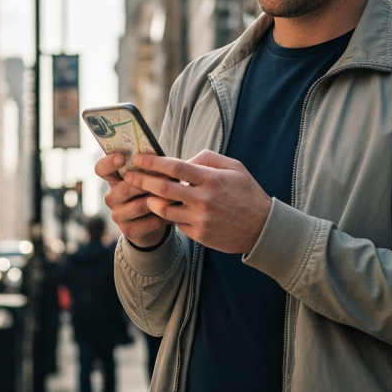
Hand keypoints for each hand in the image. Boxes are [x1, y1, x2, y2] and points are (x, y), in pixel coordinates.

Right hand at [94, 153, 169, 248]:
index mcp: (113, 180)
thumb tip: (157, 156)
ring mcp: (118, 215)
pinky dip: (165, 215)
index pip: (101, 169)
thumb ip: (148, 168)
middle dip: (148, 183)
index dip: (108, 162)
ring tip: (177, 195)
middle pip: (125, 187)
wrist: (149, 225)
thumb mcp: (146, 178)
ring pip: (139, 206)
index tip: (121, 158)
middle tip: (168, 178)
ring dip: (160, 200)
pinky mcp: (128, 230)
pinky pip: (149, 222)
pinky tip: (176, 211)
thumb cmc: (150, 193)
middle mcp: (111, 197)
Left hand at [120, 152, 272, 254]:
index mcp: (211, 179)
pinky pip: (176, 223)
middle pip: (163, 188)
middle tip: (128, 175)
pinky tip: (165, 209)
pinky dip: (169, 215)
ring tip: (145, 194)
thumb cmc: (247, 193)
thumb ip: (207, 159)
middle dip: (141, 180)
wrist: (262, 228)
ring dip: (151, 201)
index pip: (175, 167)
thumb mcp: (234, 167)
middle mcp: (203, 199)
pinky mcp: (198, 234)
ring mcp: (200, 218)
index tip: (138, 157)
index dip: (153, 162)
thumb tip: (183, 159)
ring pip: (164, 209)